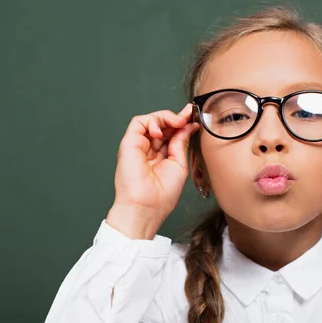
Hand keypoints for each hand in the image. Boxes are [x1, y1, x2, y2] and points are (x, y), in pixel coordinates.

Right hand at [109, 104, 198, 237]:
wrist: (147, 206)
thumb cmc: (162, 194)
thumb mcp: (179, 164)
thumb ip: (181, 143)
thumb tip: (188, 126)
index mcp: (162, 156)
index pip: (172, 133)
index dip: (182, 123)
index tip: (192, 116)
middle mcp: (149, 149)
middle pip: (163, 125)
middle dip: (176, 118)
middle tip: (187, 117)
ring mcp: (139, 145)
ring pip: (151, 120)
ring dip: (166, 117)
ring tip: (177, 123)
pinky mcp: (129, 142)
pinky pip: (138, 122)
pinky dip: (152, 121)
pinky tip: (161, 132)